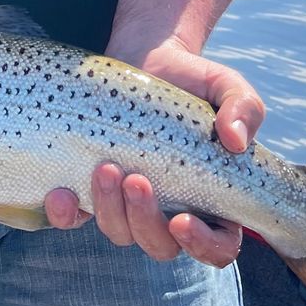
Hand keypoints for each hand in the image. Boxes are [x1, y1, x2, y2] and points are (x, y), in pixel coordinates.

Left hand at [43, 39, 265, 267]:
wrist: (147, 58)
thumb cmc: (194, 80)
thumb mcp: (227, 87)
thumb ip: (244, 108)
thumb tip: (237, 141)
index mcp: (212, 201)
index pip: (217, 246)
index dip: (202, 245)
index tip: (182, 220)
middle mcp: (170, 212)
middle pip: (161, 246)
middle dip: (145, 221)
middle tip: (135, 179)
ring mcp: (128, 206)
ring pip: (119, 233)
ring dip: (110, 210)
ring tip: (106, 168)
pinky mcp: (93, 192)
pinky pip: (76, 220)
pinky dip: (66, 215)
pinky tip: (61, 193)